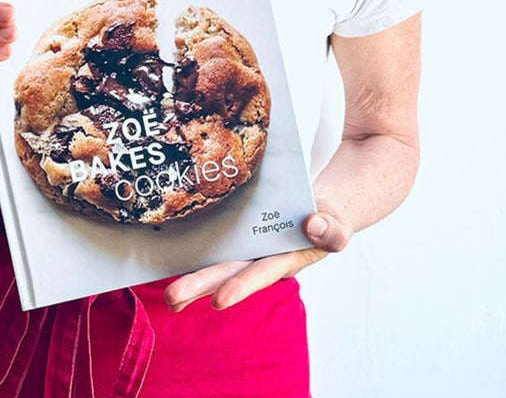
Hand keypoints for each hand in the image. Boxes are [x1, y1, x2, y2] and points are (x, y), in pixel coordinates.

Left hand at [163, 206, 351, 311]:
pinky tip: (169, 255)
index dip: (241, 286)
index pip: (260, 273)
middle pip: (228, 272)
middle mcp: (259, 256)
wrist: (320, 206)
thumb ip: (332, 230)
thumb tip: (314, 224)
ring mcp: (246, 246)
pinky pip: (213, 238)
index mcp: (284, 259)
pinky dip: (193, 248)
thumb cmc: (326, 219)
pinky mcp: (236, 231)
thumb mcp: (337, 225)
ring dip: (193, 277)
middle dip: (201, 285)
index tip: (219, 300)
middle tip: (172, 298)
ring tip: (168, 295)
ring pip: (216, 261)